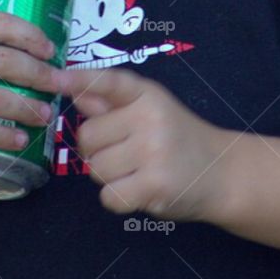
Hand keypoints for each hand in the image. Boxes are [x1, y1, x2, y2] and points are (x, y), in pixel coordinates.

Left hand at [53, 65, 229, 221]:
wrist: (222, 173)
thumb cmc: (177, 139)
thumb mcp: (150, 110)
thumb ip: (111, 103)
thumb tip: (72, 90)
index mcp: (147, 95)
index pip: (110, 82)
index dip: (82, 80)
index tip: (58, 79)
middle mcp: (150, 118)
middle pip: (87, 137)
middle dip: (97, 150)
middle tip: (125, 153)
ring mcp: (153, 152)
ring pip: (95, 169)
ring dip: (109, 177)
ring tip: (137, 171)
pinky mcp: (155, 186)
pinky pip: (109, 196)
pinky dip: (118, 199)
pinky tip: (140, 190)